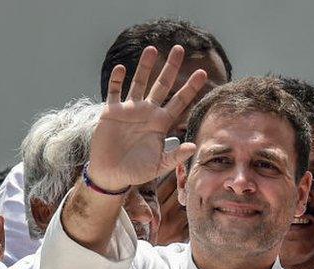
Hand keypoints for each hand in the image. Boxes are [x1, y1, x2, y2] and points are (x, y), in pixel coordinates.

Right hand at [88, 45, 207, 191]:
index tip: (203, 73)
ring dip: (144, 67)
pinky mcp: (111, 112)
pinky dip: (116, 80)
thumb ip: (175, 156)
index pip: (180, 101)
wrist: (111, 174)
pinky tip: (121, 68)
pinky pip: (114, 91)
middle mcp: (147, 113)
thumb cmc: (137, 171)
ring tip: (151, 49)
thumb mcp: (158, 166)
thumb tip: (193, 146)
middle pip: (162, 85)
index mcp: (161, 123)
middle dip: (170, 68)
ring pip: (139, 83)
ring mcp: (129, 110)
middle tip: (179, 48)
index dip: (191, 88)